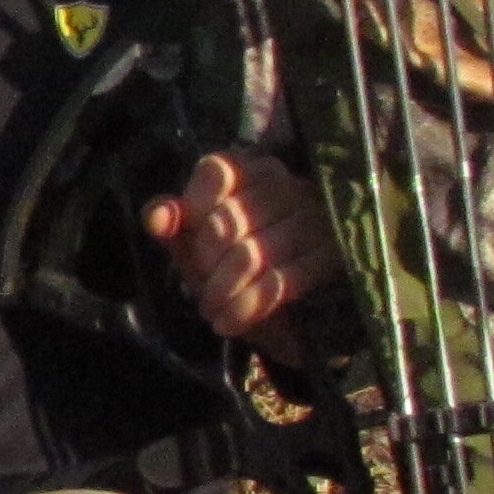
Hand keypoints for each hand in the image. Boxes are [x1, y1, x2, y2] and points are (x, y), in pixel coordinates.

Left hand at [142, 148, 340, 349]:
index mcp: (256, 170)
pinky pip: (279, 283)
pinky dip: (245, 307)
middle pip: (228, 219)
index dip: (194, 208)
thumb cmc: (234, 271)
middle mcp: (292, 186)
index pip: (218, 171)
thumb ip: (173, 223)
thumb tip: (157, 216)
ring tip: (211, 311)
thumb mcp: (195, 246)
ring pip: (250, 254)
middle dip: (205, 264)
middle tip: (202, 290)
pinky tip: (229, 322)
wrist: (286, 319)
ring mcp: (319, 220)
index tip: (187, 241)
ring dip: (221, 292)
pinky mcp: (335, 258)